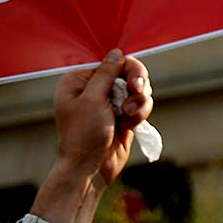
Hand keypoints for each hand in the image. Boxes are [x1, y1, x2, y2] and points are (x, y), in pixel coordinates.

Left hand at [52, 50, 152, 188]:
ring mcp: (110, 103)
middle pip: (130, 73)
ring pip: (139, 91)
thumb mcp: (92, 100)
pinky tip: (129, 126)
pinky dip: (140, 114)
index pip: (114, 63)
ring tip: (127, 119)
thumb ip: (106, 74)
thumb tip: (117, 52)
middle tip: (136, 99)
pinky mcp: (123, 116)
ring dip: (139, 104)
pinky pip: (141, 106)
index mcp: (81, 81)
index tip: (136, 86)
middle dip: (137, 88)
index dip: (129, 71)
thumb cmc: (83, 135)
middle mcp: (95, 89)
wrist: (89, 169)